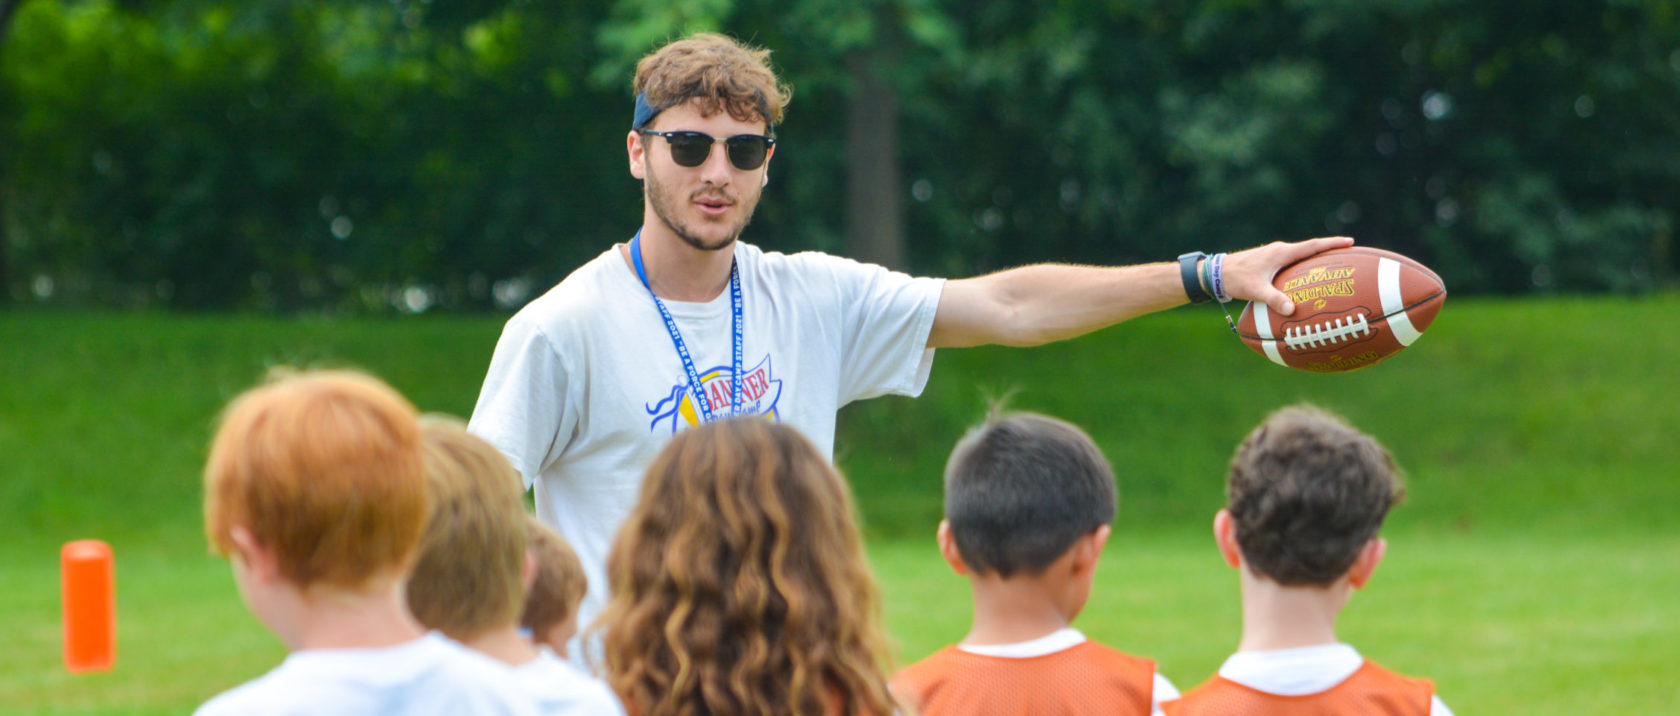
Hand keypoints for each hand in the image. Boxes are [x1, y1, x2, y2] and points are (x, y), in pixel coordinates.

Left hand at [1222, 237, 1354, 315]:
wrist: (1216, 273)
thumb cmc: (1236, 279)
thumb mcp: (1256, 291)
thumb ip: (1274, 299)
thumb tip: (1292, 310)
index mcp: (1281, 253)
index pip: (1312, 246)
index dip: (1332, 244)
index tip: (1350, 241)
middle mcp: (1279, 250)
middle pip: (1310, 248)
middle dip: (1329, 249)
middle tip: (1349, 252)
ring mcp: (1274, 255)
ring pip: (1300, 254)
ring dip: (1316, 257)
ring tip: (1332, 264)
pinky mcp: (1268, 261)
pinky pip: (1291, 261)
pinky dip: (1303, 265)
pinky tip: (1306, 276)